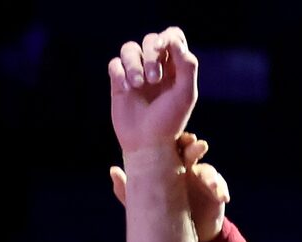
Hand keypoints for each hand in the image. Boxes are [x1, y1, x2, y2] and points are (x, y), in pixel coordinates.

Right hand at [108, 27, 198, 158]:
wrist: (148, 145)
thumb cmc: (170, 122)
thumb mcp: (186, 94)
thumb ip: (187, 66)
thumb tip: (175, 41)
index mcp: (175, 67)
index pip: (172, 37)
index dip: (168, 37)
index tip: (163, 48)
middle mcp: (155, 66)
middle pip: (150, 40)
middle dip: (151, 56)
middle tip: (154, 79)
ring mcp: (136, 73)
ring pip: (129, 49)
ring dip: (134, 63)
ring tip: (138, 85)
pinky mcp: (119, 83)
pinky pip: (114, 64)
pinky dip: (119, 72)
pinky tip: (126, 89)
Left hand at [109, 132, 227, 241]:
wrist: (185, 237)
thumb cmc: (163, 214)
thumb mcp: (143, 203)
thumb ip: (127, 190)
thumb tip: (113, 171)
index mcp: (171, 166)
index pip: (174, 147)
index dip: (178, 140)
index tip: (181, 139)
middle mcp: (188, 169)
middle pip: (193, 152)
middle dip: (196, 148)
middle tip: (197, 146)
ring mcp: (203, 180)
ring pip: (208, 170)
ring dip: (210, 174)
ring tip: (210, 183)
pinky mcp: (216, 194)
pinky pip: (221, 188)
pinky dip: (222, 191)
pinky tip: (221, 197)